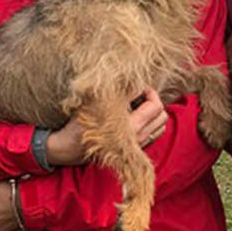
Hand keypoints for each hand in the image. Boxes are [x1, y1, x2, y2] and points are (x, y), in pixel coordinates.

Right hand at [46, 89, 167, 164]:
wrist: (70, 148)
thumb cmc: (80, 124)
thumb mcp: (96, 103)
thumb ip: (118, 92)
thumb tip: (135, 81)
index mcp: (130, 127)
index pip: (153, 104)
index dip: (147, 89)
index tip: (136, 85)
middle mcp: (138, 137)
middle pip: (161, 113)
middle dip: (153, 98)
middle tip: (139, 92)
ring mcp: (138, 144)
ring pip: (161, 123)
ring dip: (154, 111)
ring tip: (139, 103)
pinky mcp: (136, 149)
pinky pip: (155, 133)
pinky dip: (152, 122)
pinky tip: (138, 115)